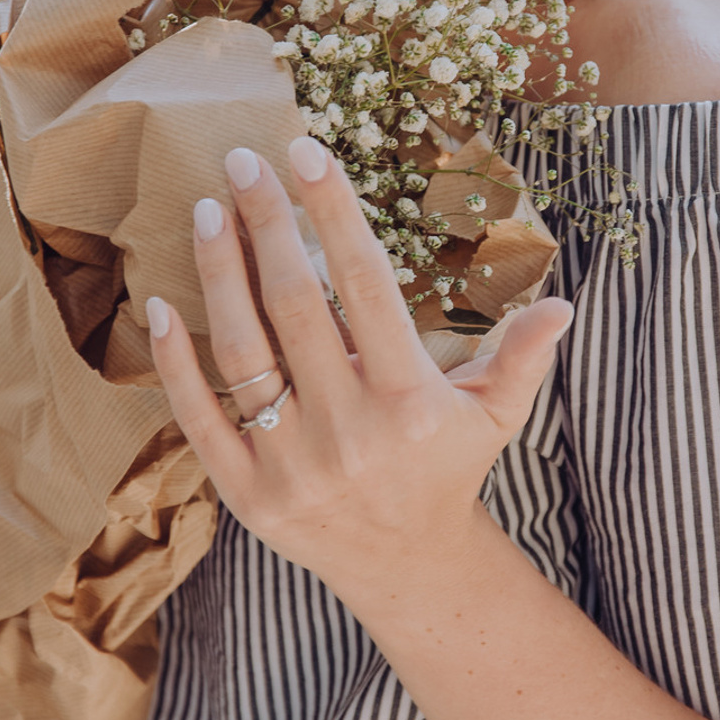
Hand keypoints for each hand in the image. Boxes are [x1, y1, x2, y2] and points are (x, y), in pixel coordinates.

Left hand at [146, 136, 573, 611]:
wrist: (405, 566)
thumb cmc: (446, 468)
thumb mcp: (495, 414)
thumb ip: (523, 356)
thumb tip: (563, 304)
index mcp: (409, 399)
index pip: (363, 283)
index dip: (332, 212)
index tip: (306, 153)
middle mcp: (349, 430)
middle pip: (294, 305)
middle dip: (265, 223)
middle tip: (242, 161)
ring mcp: (291, 464)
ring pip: (241, 352)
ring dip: (218, 273)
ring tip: (207, 210)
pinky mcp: (246, 494)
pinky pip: (198, 418)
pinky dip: (174, 361)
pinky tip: (156, 303)